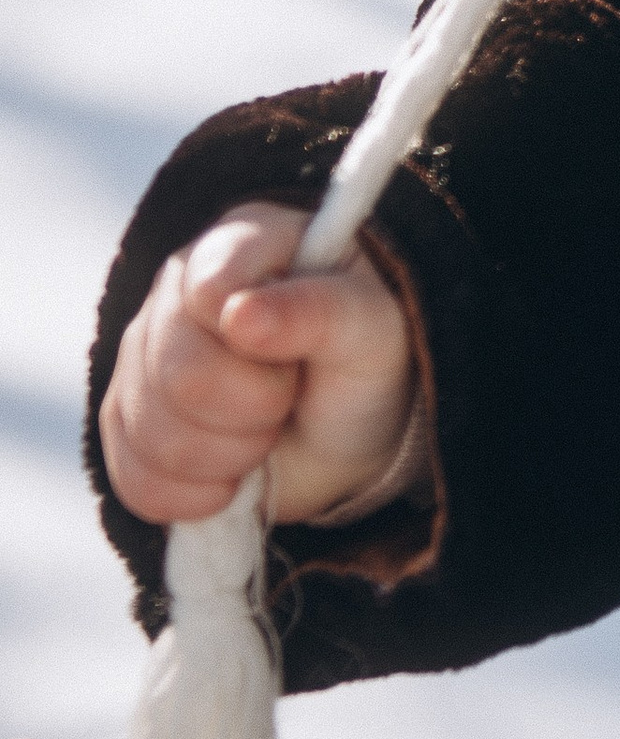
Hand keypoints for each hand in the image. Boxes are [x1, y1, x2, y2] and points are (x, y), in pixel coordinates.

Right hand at [101, 201, 422, 529]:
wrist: (353, 433)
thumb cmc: (367, 362)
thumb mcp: (372, 330)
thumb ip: (320, 310)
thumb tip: (240, 314)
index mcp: (244, 244)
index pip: (210, 286)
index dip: (255, 337)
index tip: (298, 354)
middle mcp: (179, 294)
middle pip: (180, 372)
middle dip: (254, 408)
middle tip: (291, 400)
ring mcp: (144, 358)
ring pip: (152, 432)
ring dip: (229, 455)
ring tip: (268, 434)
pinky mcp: (128, 424)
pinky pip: (134, 478)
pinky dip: (196, 494)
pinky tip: (233, 475)